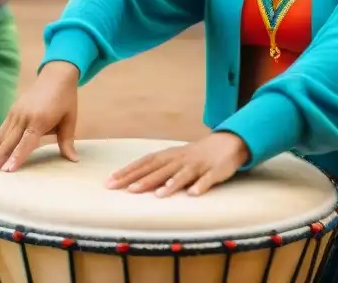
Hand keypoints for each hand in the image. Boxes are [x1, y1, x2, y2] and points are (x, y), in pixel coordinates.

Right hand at [0, 61, 79, 171]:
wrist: (56, 76)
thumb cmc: (65, 99)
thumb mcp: (70, 119)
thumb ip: (67, 141)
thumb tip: (74, 161)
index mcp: (40, 119)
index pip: (26, 142)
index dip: (17, 156)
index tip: (9, 170)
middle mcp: (24, 116)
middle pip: (10, 140)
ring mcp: (16, 113)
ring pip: (1, 136)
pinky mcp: (12, 110)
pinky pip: (1, 129)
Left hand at [106, 132, 250, 197]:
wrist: (226, 143)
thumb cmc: (195, 155)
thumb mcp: (174, 159)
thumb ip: (157, 169)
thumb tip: (132, 181)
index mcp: (169, 156)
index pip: (145, 162)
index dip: (129, 171)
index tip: (111, 181)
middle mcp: (180, 159)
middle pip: (160, 169)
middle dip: (143, 179)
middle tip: (126, 190)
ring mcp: (198, 165)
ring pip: (183, 174)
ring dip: (171, 184)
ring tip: (158, 194)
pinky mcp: (215, 171)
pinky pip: (207, 179)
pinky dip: (200, 185)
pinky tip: (193, 193)